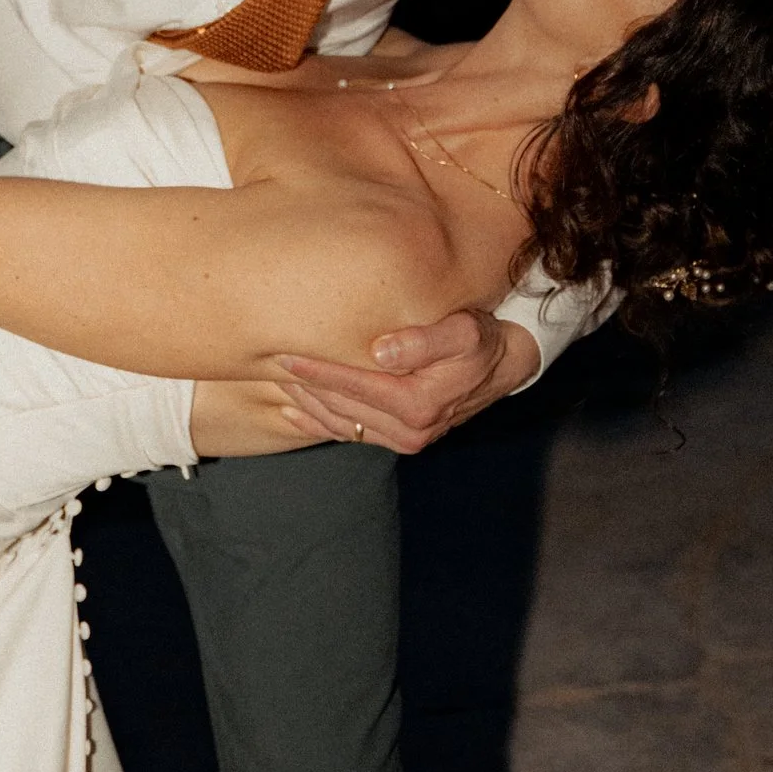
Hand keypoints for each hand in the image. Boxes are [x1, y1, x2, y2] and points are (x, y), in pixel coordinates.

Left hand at [275, 306, 538, 455]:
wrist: (504, 364)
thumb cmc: (481, 340)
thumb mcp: (464, 332)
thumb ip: (425, 340)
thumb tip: (382, 350)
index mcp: (418, 404)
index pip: (353, 385)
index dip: (317, 370)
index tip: (283, 352)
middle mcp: (410, 431)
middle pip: (341, 408)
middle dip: (304, 386)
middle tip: (267, 361)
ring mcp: (404, 439)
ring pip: (341, 423)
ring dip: (307, 404)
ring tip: (276, 379)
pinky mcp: (400, 438)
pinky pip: (351, 433)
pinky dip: (319, 422)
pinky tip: (293, 409)